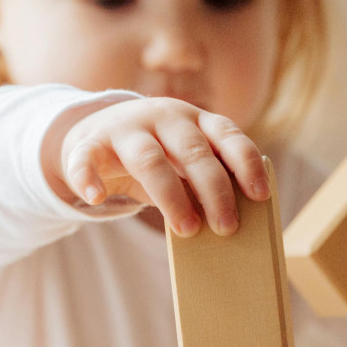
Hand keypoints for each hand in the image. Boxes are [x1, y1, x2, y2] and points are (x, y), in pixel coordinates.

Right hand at [51, 97, 268, 236]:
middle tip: (227, 227)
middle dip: (214, 190)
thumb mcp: (185, 161)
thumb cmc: (158, 156)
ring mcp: (126, 127)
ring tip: (187, 229)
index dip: (246, 164)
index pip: (228, 135)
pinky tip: (96, 197)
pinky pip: (86, 157)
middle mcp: (164, 116)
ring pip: (149, 159)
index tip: (260, 195)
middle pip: (193, 151)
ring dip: (170, 196)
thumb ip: (205, 180)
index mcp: (196, 119)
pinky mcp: (90, 141)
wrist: (97, 134)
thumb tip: (232, 220)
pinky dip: (88, 177)